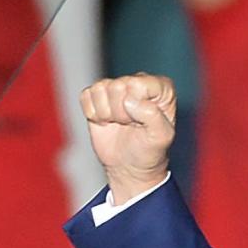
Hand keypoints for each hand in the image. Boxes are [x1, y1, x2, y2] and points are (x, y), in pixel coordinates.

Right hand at [80, 74, 176, 204]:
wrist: (130, 166)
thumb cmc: (150, 149)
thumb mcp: (161, 136)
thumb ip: (152, 115)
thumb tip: (129, 100)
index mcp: (161, 87)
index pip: (137, 84)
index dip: (135, 106)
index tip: (142, 122)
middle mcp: (140, 81)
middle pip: (117, 86)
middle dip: (120, 112)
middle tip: (130, 124)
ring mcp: (118, 86)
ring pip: (100, 89)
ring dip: (107, 113)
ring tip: (120, 123)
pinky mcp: (98, 95)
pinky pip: (86, 95)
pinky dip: (93, 113)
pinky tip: (106, 121)